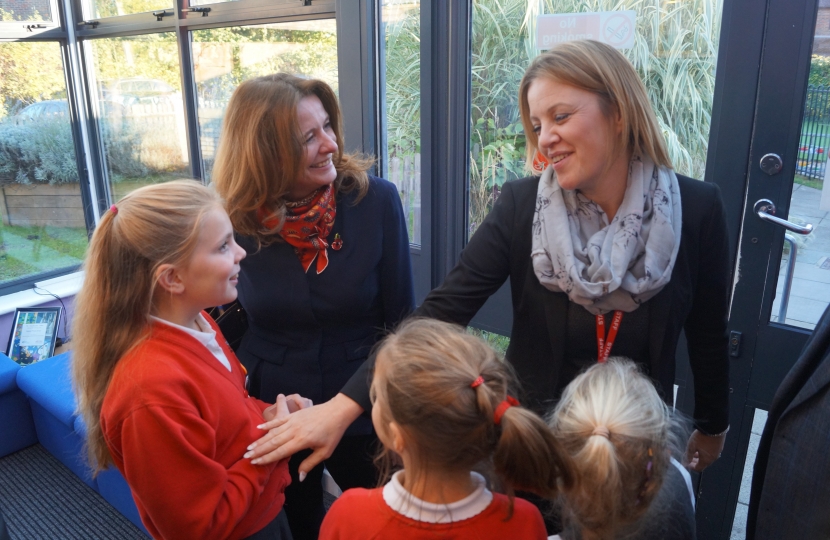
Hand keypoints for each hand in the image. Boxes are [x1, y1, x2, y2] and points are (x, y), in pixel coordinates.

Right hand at [245, 393, 363, 477]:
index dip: (267, 458)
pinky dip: (268, 425)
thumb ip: (310, 464)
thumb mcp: (325, 452)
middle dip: (259, 450)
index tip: (255, 462)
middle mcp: (294, 431)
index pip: (280, 452)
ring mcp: (293, 421)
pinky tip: (259, 429)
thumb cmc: (333, 433)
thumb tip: (300, 477)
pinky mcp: (294, 415)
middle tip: (246, 457)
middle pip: (273, 442)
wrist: (337, 412)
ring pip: (273, 432)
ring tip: (249, 447)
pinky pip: (279, 420)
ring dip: (261, 440)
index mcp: (302, 441)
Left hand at [685, 429, 726, 471]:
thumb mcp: (692, 446)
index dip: (691, 467)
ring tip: (694, 450)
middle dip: (695, 461)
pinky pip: (711, 452)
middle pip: (703, 464)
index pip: (699, 469)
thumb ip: (688, 456)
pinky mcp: (720, 446)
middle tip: (689, 456)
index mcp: (706, 460)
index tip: (686, 463)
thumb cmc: (702, 438)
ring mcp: (718, 452)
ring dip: (700, 456)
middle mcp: (713, 458)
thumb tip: (685, 463)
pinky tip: (701, 446)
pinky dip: (705, 452)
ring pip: (707, 458)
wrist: (714, 427)